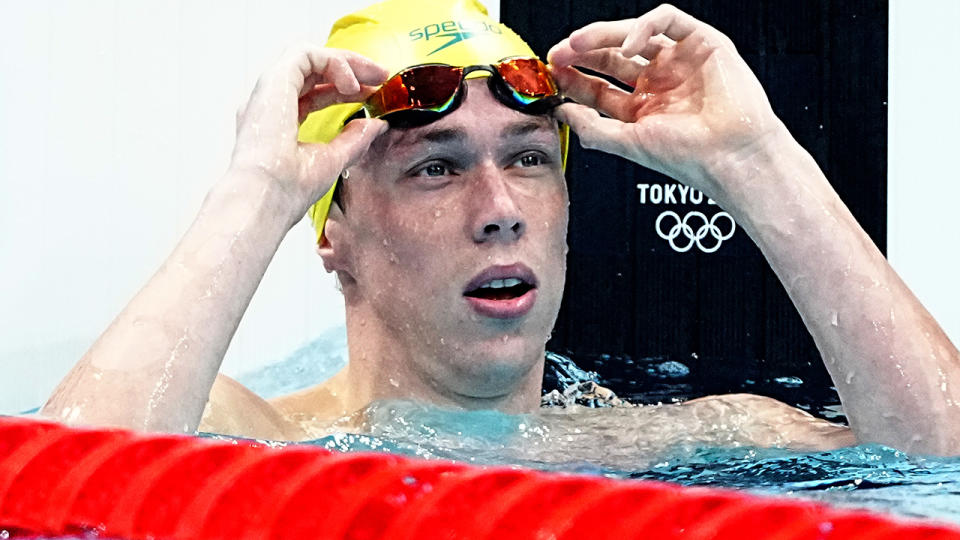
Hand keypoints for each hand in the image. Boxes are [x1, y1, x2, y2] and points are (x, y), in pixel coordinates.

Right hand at [229, 45, 388, 219]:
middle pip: (311, 69)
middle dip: (349, 68)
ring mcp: (269, 91)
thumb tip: (376, 124)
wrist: (268, 197)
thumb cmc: (289, 189)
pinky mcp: (273, 81)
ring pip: (308, 56)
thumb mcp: (332, 159)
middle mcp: (269, 103)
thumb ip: (354, 139)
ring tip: (372, 76)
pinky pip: (306, 54)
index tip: (372, 93)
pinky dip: (333, 63)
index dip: (344, 89)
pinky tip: (351, 85)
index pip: (312, 93)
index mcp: (277, 122)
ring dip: (344, 61)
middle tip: (380, 75)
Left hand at [548, 4, 786, 198]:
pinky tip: (628, 46)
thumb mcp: (628, 142)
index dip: (574, 80)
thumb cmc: (690, 156)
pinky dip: (643, 28)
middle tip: (557, 55)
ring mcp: (679, 62)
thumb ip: (591, 127)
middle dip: (581, 54)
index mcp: (643, 109)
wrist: (732, 156)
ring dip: (602, 36)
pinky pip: (668, 21)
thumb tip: (560, 112)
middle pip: (610, 59)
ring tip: (577, 44)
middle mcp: (659, 84)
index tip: (552, 77)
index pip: (599, 88)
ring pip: (634, 36)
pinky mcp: (702, 43)